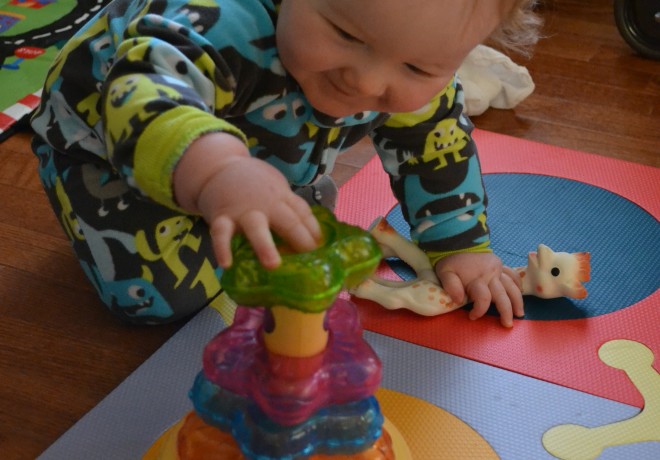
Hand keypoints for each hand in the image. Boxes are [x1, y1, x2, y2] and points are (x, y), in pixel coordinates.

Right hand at [174, 132, 320, 268]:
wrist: (218, 166)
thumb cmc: (253, 184)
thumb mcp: (276, 188)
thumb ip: (288, 208)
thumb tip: (311, 237)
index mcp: (282, 197)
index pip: (304, 213)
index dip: (315, 231)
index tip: (322, 249)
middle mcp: (266, 204)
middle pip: (288, 221)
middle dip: (301, 239)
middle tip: (310, 258)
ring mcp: (243, 211)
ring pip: (256, 228)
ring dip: (265, 246)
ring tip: (273, 265)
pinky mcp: (221, 217)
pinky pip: (221, 234)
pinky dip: (222, 248)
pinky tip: (226, 264)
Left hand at [435, 252, 523, 326]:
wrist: (458, 244)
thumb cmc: (451, 262)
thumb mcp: (444, 273)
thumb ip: (451, 286)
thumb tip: (459, 300)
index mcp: (477, 278)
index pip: (483, 299)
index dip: (479, 311)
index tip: (472, 317)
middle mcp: (491, 275)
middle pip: (502, 296)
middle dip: (506, 312)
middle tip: (508, 324)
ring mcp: (498, 269)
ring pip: (512, 287)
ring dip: (517, 301)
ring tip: (520, 314)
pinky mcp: (501, 265)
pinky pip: (513, 275)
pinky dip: (518, 284)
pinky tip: (520, 293)